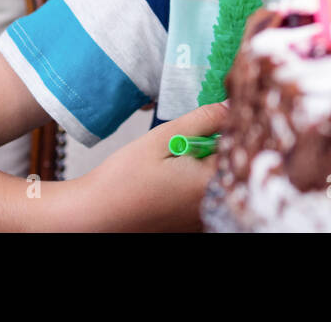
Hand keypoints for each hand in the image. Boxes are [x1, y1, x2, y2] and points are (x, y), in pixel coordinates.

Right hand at [69, 101, 228, 231]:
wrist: (91, 217)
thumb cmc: (121, 180)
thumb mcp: (162, 139)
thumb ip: (201, 120)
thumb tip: (230, 106)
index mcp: (210, 184)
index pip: (239, 146)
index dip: (227, 128)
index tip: (212, 119)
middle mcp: (211, 206)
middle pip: (230, 163)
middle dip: (214, 145)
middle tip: (185, 141)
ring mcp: (200, 218)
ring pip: (216, 179)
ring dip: (203, 164)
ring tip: (174, 161)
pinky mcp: (189, 224)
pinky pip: (202, 195)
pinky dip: (193, 182)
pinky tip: (170, 179)